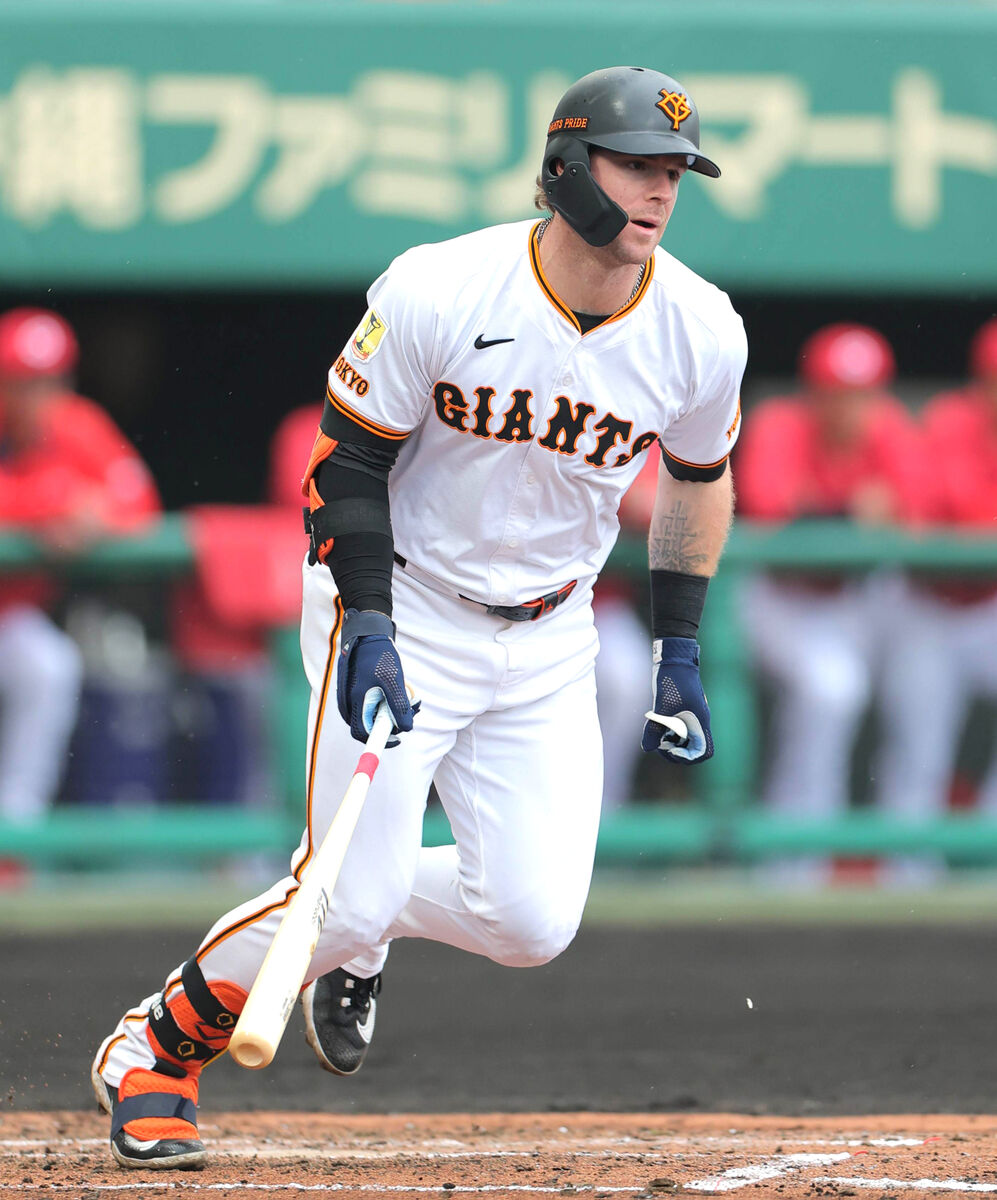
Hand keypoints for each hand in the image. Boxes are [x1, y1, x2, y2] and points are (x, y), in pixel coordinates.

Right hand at [337, 609, 417, 745]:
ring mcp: (351, 696)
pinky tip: (399, 687)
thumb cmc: (379, 656)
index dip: (381, 740)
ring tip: (409, 695)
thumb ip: (399, 706)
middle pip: (371, 724)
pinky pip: (372, 703)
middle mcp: (349, 702)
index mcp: (355, 702)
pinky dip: (386, 700)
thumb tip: (406, 728)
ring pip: (373, 713)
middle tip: (411, 711)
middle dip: (392, 721)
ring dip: (392, 709)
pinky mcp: (356, 689)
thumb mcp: (393, 681)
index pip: (363, 733)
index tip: (398, 739)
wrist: (366, 634)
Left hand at [641, 637, 712, 763]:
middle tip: (659, 744)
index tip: (671, 748)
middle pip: (693, 749)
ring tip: (656, 733)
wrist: (675, 658)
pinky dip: (668, 731)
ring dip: (671, 741)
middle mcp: (699, 721)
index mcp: (700, 722)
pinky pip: (679, 729)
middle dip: (676, 751)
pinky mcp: (684, 710)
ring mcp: (692, 716)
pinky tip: (656, 723)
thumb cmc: (672, 680)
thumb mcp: (661, 706)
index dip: (687, 757)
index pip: (704, 752)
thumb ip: (654, 729)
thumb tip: (647, 748)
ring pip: (684, 739)